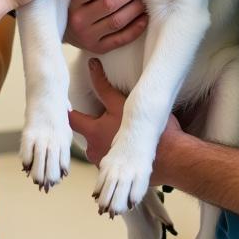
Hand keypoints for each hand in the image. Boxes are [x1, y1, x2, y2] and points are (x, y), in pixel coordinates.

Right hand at [63, 0, 147, 53]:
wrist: (66, 32)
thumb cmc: (78, 6)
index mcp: (74, 1)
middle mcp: (79, 20)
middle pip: (109, 4)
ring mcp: (89, 36)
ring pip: (117, 21)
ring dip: (135, 8)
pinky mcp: (99, 49)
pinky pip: (121, 39)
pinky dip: (136, 28)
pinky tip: (145, 17)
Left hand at [70, 59, 181, 186]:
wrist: (173, 158)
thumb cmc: (147, 129)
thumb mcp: (122, 102)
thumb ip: (103, 85)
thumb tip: (91, 64)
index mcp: (92, 133)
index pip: (70, 119)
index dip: (67, 109)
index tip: (65, 102)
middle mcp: (94, 151)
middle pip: (85, 134)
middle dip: (91, 125)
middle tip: (102, 115)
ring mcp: (104, 165)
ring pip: (98, 147)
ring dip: (104, 139)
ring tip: (118, 130)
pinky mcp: (117, 174)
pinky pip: (110, 160)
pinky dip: (115, 152)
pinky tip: (126, 145)